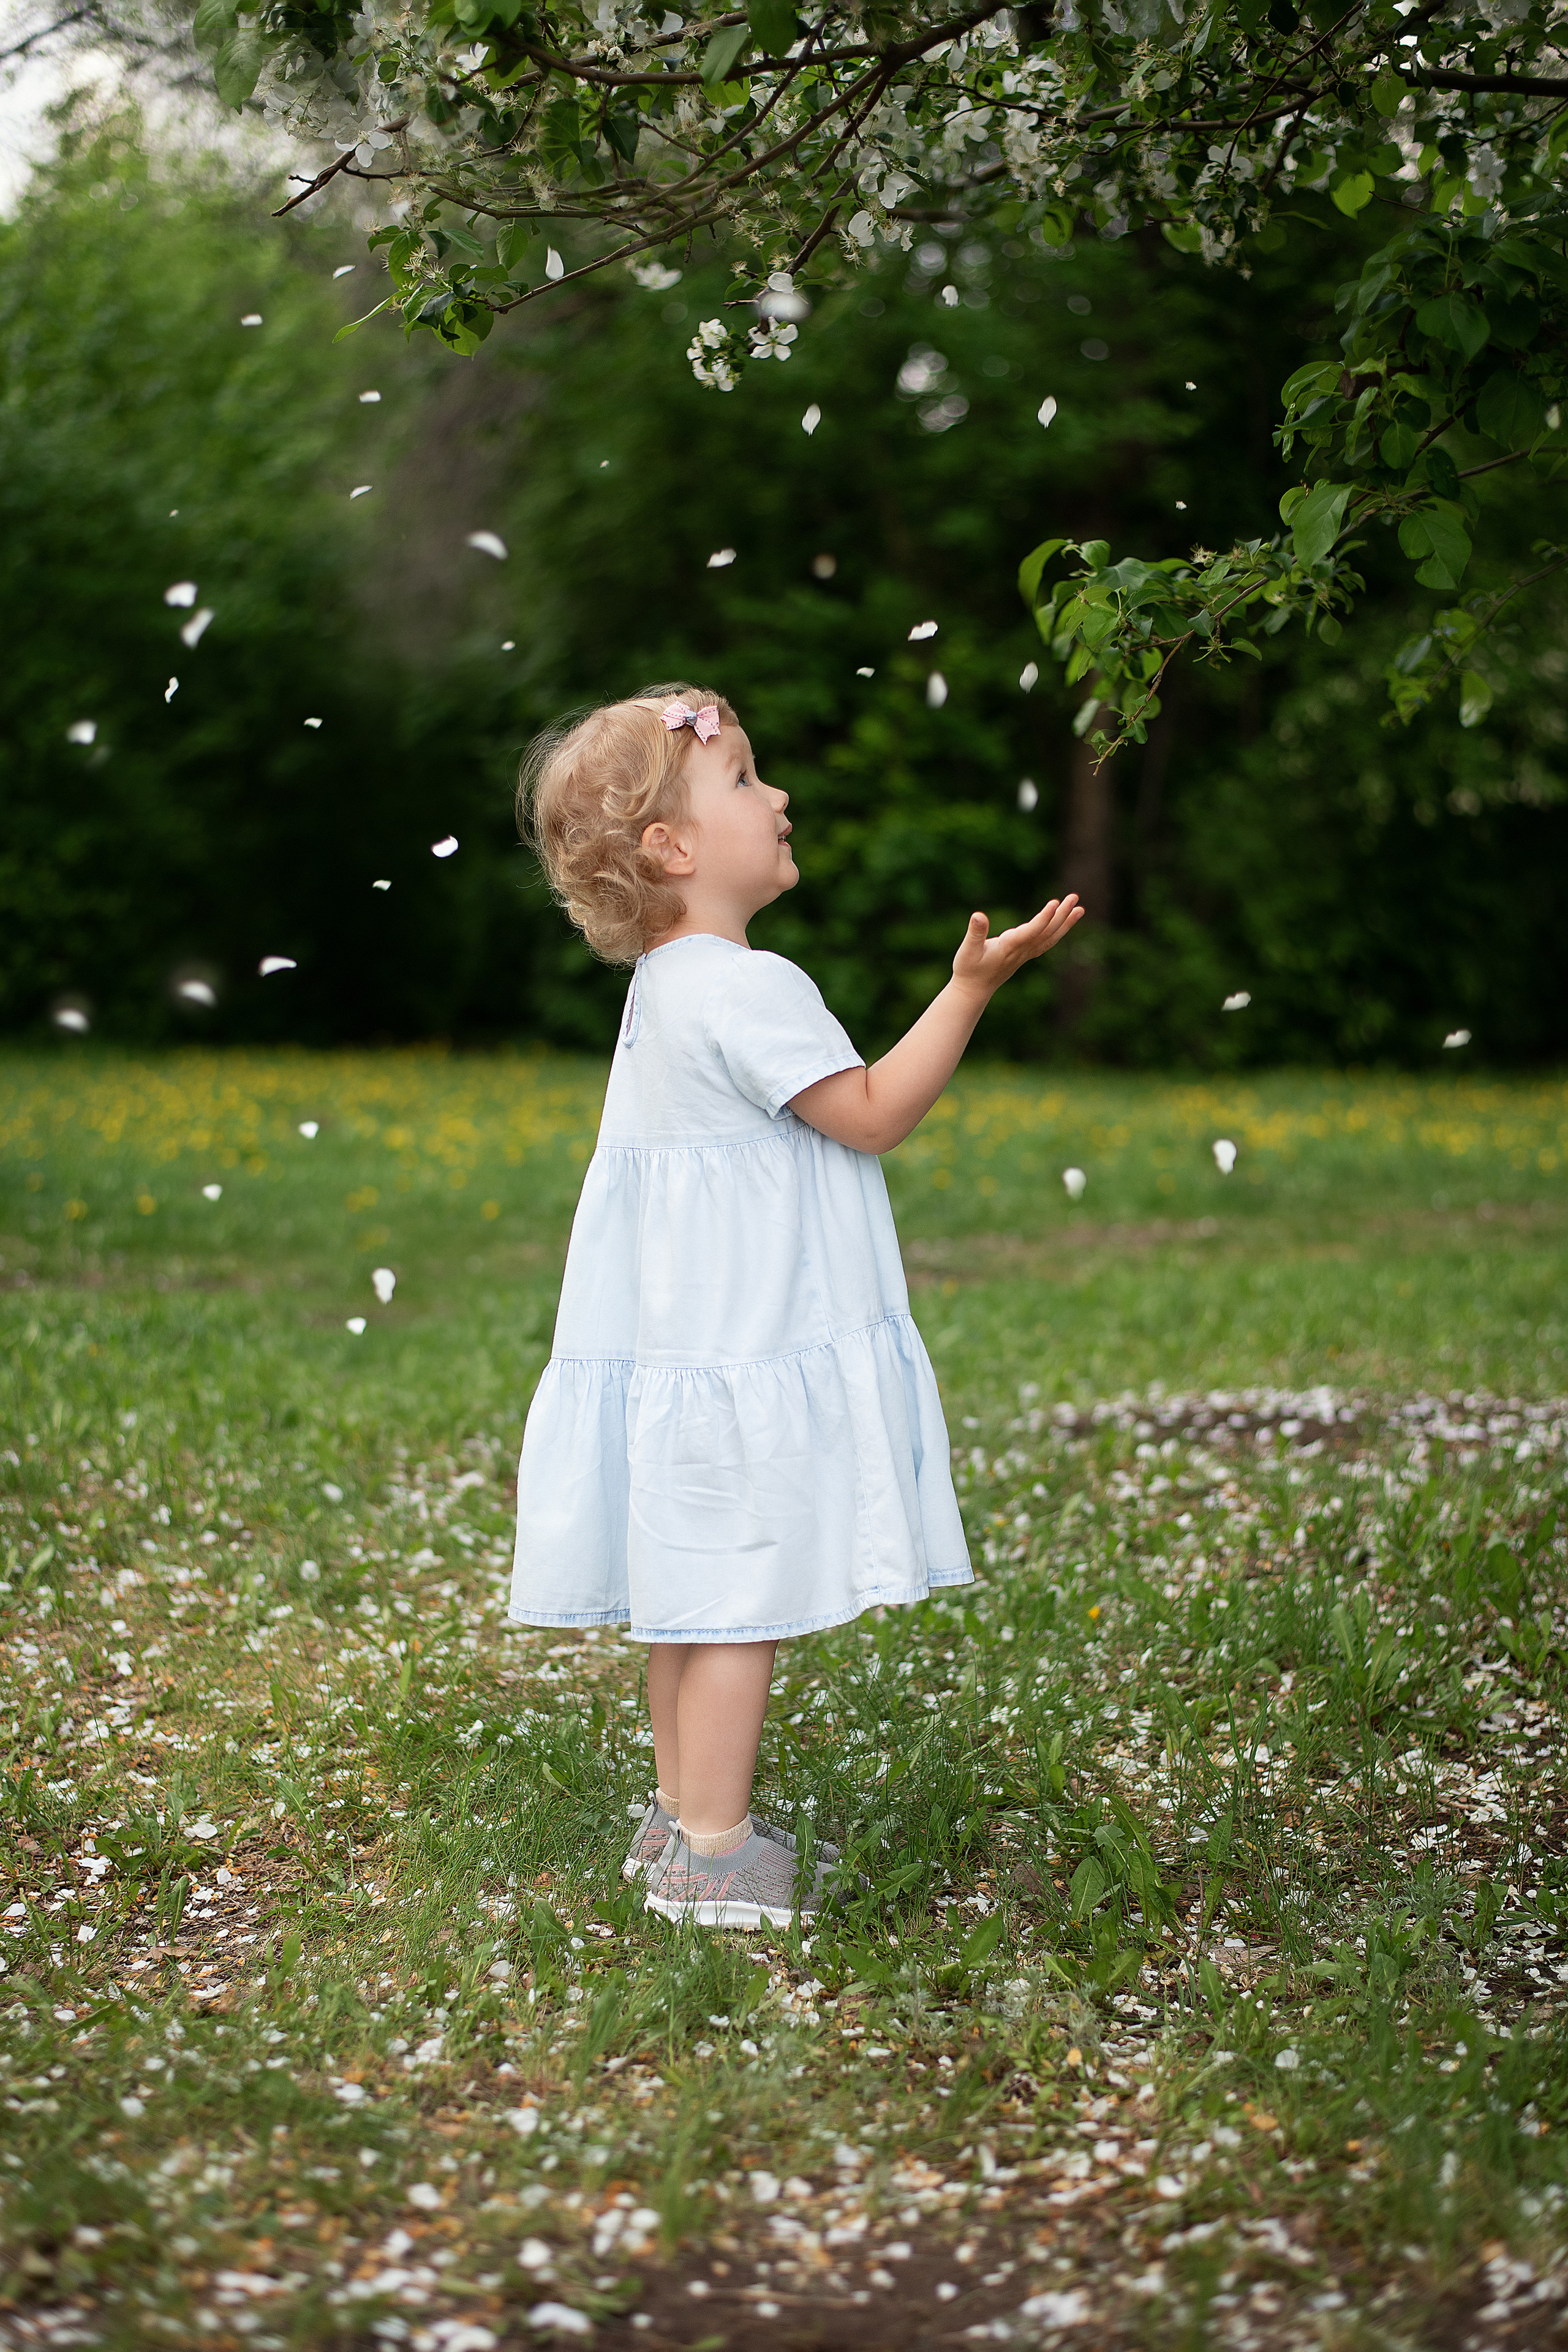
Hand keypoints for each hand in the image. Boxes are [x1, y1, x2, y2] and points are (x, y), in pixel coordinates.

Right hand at [951, 896, 1083, 996]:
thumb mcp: (967, 950)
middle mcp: (1022, 950)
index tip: (1056, 903)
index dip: (1044, 917)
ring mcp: (1025, 954)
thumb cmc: (968, 970)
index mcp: (1009, 947)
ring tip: (1080, 909)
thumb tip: (978, 916)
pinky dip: (1057, 931)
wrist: (973, 990)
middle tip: (1074, 897)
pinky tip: (1064, 923)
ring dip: (1065, 923)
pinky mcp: (1024, 955)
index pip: (1032, 931)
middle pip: (1047, 932)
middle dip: (1062, 914)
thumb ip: (975, 933)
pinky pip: (1046, 942)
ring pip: (1050, 937)